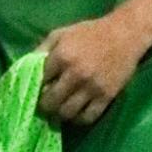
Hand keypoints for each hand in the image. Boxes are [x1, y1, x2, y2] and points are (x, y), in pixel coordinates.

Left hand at [38, 9, 148, 124]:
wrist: (125, 34)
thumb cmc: (91, 32)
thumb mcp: (62, 33)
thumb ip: (43, 49)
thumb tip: (26, 68)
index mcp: (62, 55)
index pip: (39, 81)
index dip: (36, 87)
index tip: (36, 90)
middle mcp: (76, 73)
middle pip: (51, 101)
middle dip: (45, 105)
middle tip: (46, 104)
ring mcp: (92, 87)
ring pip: (67, 113)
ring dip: (60, 114)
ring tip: (60, 109)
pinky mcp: (107, 96)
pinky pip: (88, 117)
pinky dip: (79, 119)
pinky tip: (77, 113)